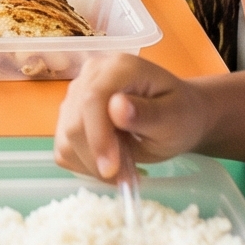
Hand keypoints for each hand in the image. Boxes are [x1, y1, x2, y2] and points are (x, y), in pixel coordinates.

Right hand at [55, 55, 211, 182]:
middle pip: (75, 123)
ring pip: (66, 139)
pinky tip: (110, 164)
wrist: (176, 116)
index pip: (92, 99)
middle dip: (98, 158)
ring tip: (126, 170)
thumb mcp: (174, 118)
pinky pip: (64, 148)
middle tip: (130, 177)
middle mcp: (90, 75)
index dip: (98, 137)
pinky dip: (85, 165)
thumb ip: (148, 113)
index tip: (112, 169)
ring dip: (93, 164)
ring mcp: (76, 95)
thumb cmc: (180, 115)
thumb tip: (116, 107)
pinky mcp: (69, 115)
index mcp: (118, 68)